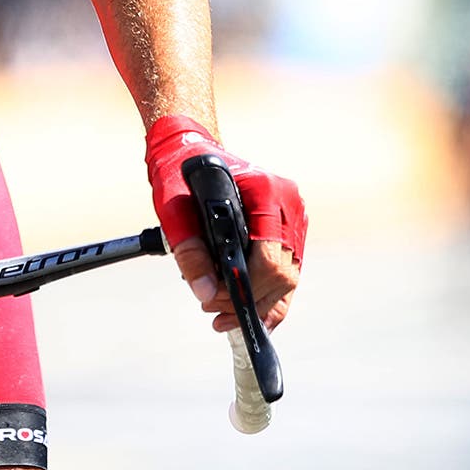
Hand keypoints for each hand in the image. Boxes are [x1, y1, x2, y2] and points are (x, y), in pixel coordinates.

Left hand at [144, 116, 305, 332]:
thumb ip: (189, 251)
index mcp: (267, 191)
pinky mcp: (291, 230)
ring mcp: (295, 217)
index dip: (244, 288)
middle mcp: (289, 204)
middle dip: (247, 300)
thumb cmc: (182, 174)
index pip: (269, 256)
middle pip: (282, 273)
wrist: (192, 152)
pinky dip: (268, 297)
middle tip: (211, 309)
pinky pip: (287, 272)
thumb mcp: (175, 210)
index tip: (213, 301)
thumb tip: (206, 293)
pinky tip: (247, 314)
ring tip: (221, 316)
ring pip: (288, 278)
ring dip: (257, 304)